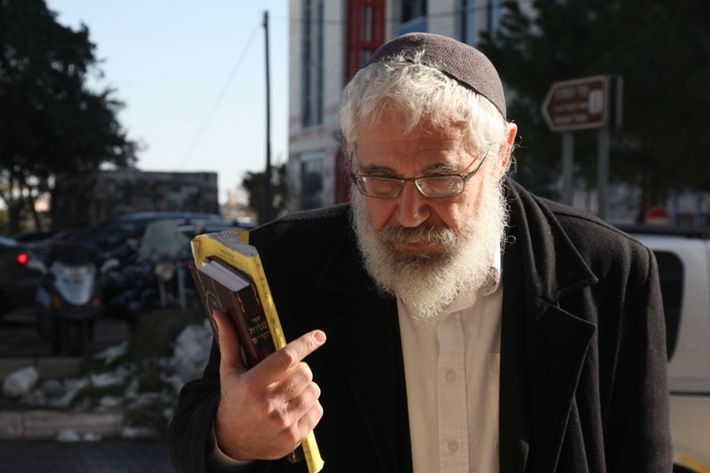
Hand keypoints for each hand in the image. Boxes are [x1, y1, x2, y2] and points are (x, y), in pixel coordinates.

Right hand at [211, 310, 325, 460]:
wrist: (231, 441)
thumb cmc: (233, 399)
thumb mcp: (229, 372)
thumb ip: (230, 342)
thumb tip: (221, 313)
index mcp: (252, 385)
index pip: (286, 358)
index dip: (305, 344)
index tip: (319, 336)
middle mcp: (267, 404)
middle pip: (304, 373)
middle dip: (300, 370)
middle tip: (287, 375)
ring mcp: (282, 423)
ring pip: (313, 391)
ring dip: (306, 388)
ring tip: (289, 392)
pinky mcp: (293, 437)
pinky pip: (317, 410)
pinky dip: (310, 406)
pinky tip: (293, 408)